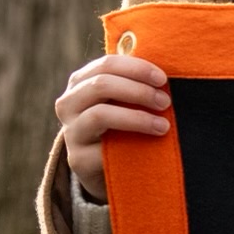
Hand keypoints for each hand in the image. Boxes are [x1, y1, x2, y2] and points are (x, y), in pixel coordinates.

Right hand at [56, 49, 170, 202]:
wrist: (110, 169)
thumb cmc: (125, 126)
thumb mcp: (126, 102)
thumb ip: (135, 84)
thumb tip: (164, 73)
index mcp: (80, 82)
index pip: (106, 65)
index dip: (136, 68)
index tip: (163, 79)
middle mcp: (68, 104)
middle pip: (101, 85)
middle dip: (139, 91)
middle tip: (165, 102)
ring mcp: (71, 131)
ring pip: (100, 114)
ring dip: (137, 117)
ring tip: (163, 125)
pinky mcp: (77, 159)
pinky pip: (103, 148)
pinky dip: (130, 142)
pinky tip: (150, 145)